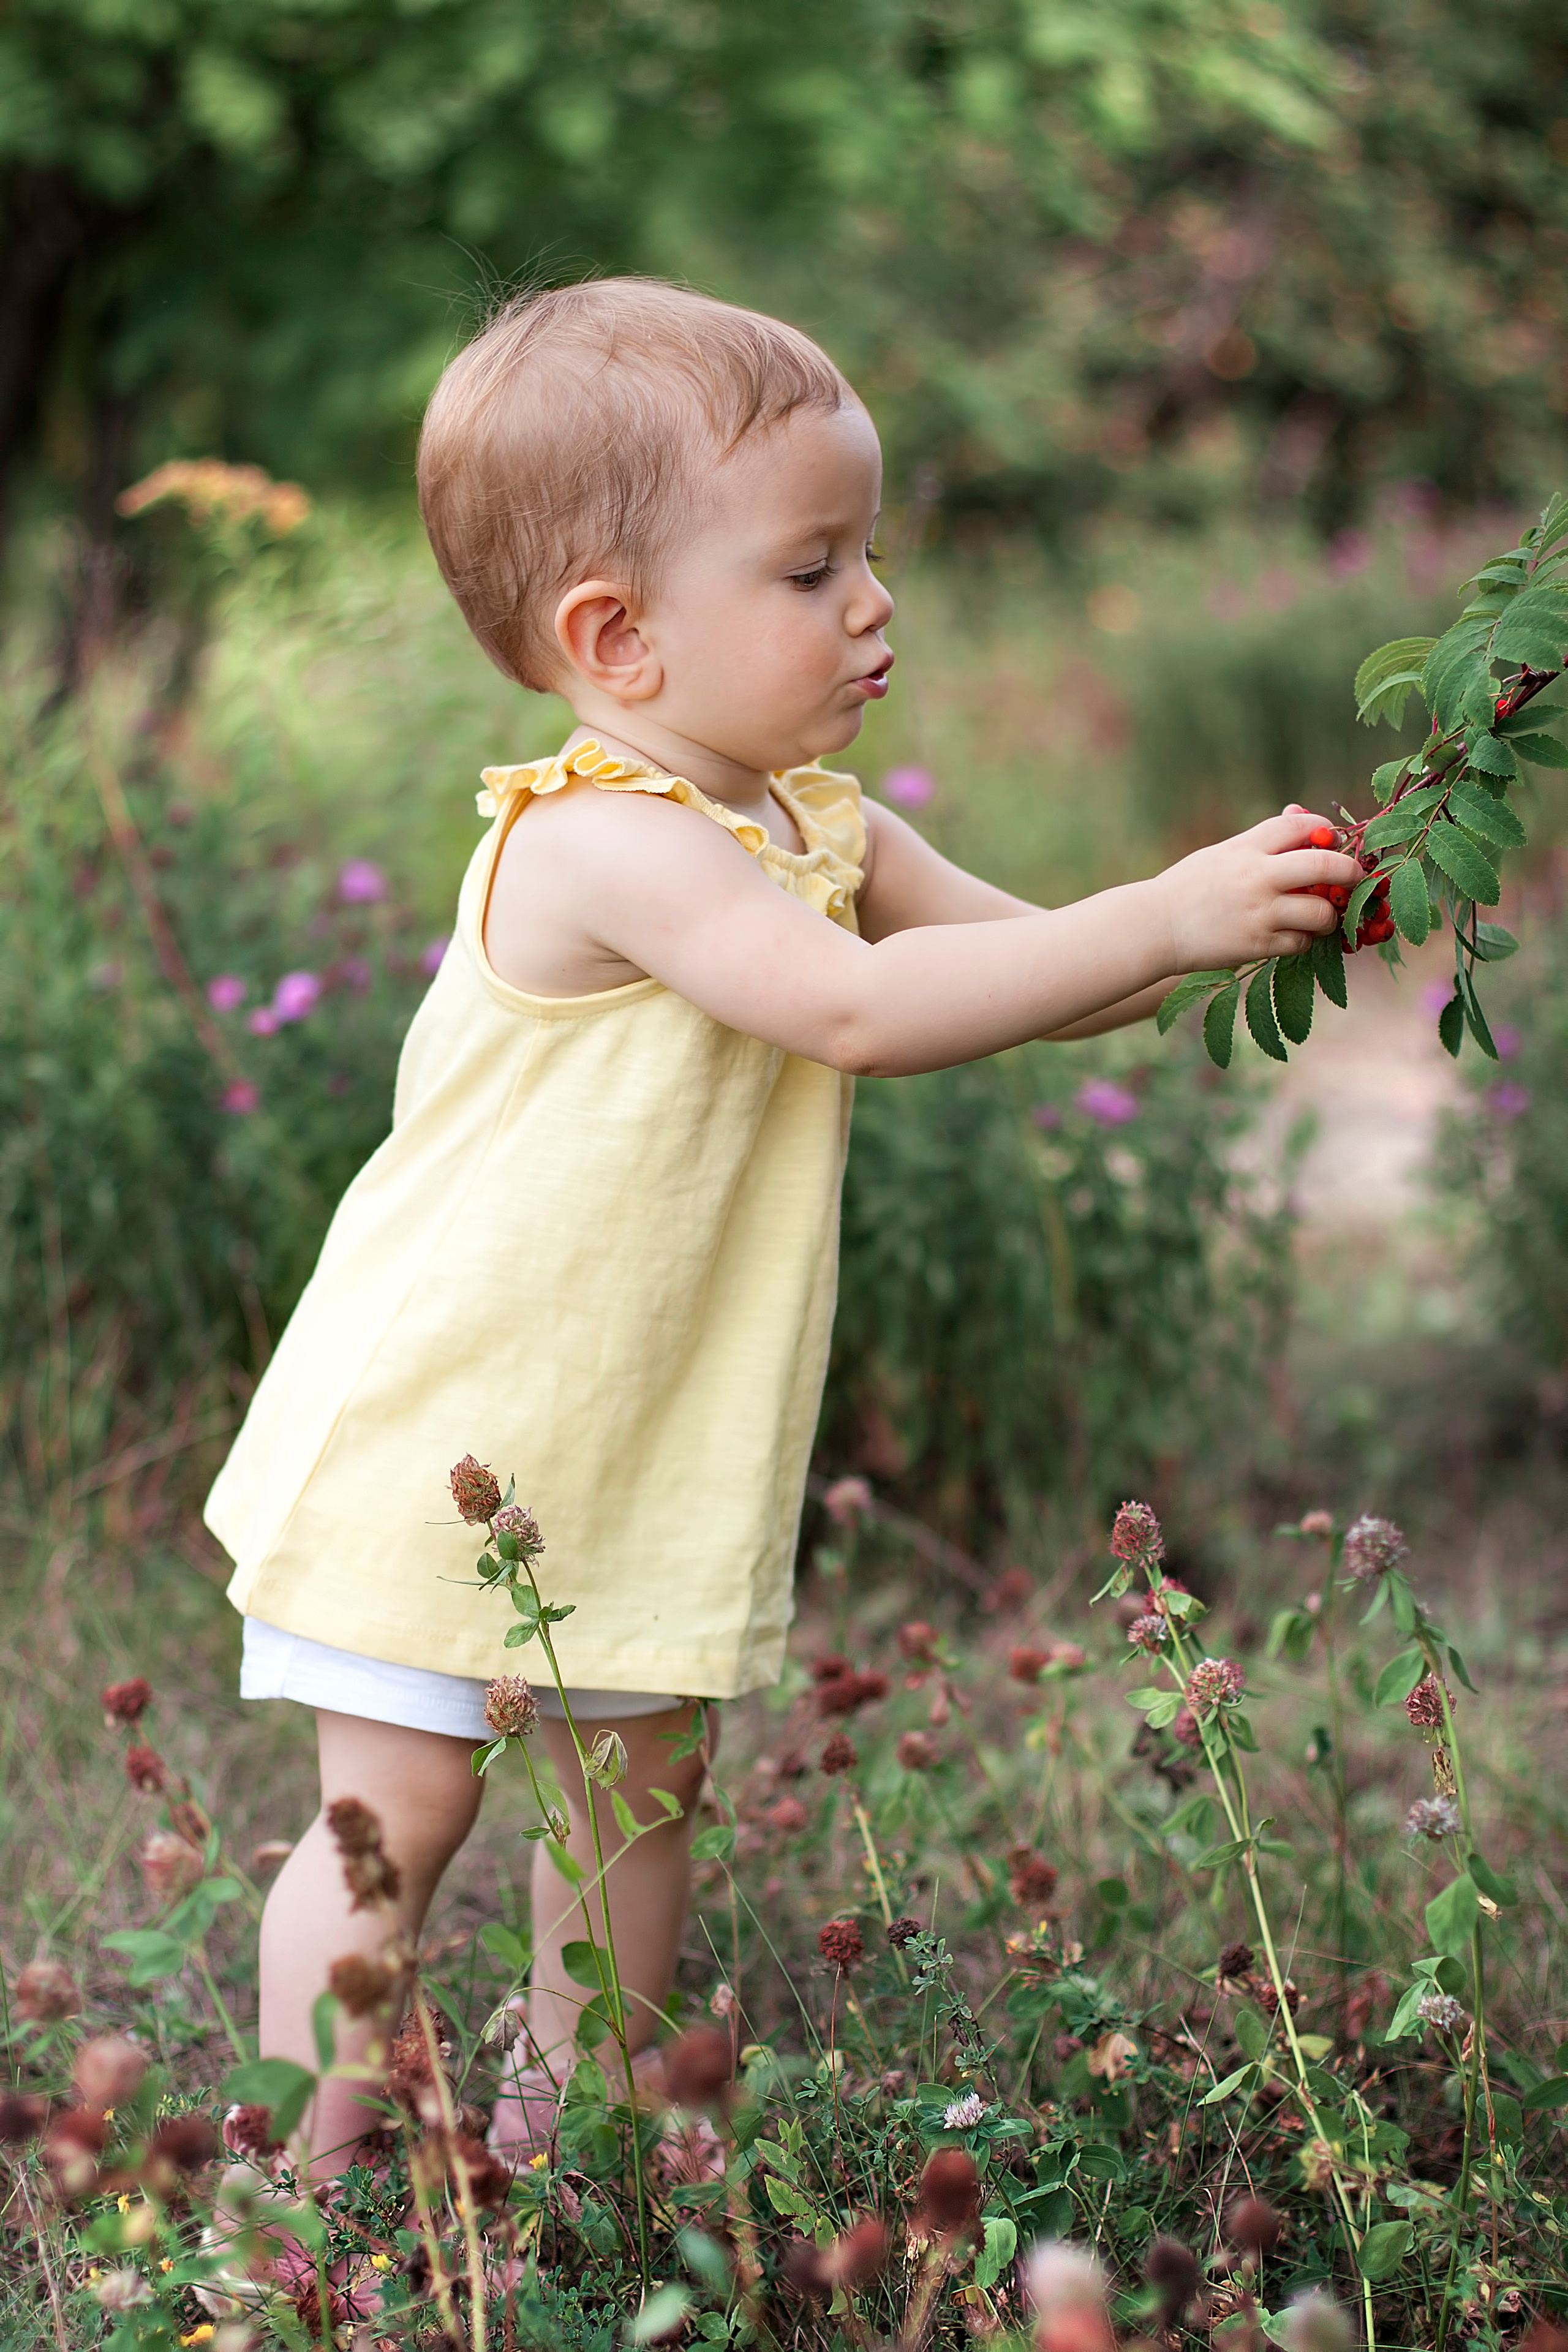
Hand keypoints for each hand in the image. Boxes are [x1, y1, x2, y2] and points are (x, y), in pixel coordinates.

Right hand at [1153, 808, 1365, 973]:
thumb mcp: (1222, 854)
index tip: (1332, 840)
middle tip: (1356, 876)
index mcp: (1247, 847)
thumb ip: (1262, 840)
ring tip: (1321, 915)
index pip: (1301, 824)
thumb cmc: (1188, 887)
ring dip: (1329, 915)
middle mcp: (1257, 876)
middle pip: (1326, 865)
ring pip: (1321, 912)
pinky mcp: (1257, 945)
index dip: (1324, 829)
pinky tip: (1293, 935)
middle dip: (1350, 871)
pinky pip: (1301, 942)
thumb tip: (1301, 815)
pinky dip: (1304, 940)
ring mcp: (1259, 913)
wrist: (1154, 926)